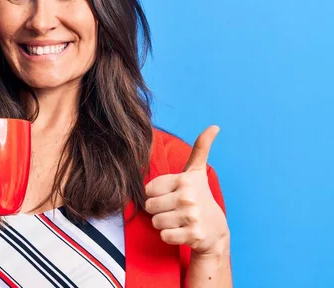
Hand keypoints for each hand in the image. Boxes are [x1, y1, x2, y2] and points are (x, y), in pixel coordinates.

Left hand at [145, 126, 228, 255]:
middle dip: (158, 210)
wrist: (215, 231)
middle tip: (173, 210)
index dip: (156, 194)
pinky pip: (164, 236)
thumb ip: (201, 148)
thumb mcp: (197, 172)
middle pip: (149, 206)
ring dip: (163, 224)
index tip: (170, 195)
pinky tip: (181, 231)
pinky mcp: (192, 235)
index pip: (148, 189)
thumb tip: (214, 126)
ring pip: (156, 222)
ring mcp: (191, 217)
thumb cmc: (200, 197)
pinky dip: (169, 236)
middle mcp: (188, 197)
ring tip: (178, 220)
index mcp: (184, 180)